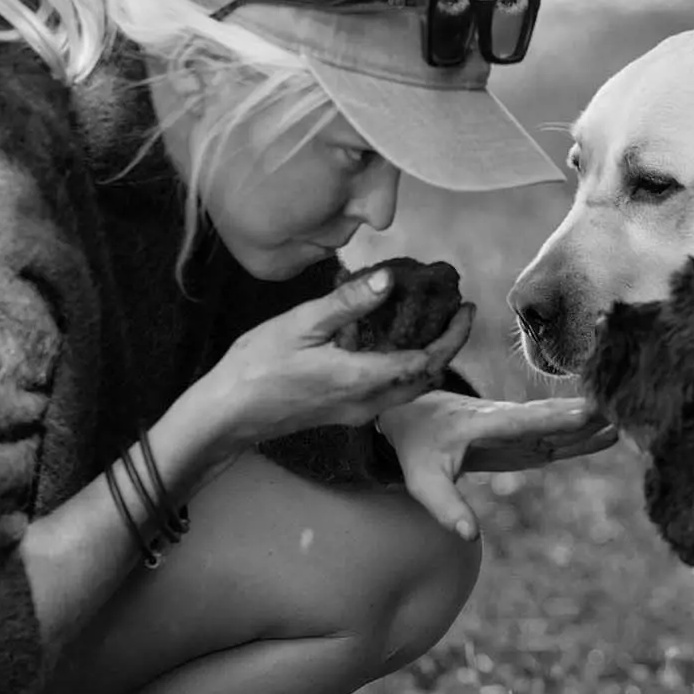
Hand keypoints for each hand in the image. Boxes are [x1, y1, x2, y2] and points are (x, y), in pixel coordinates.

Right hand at [195, 265, 475, 450]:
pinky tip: (396, 344)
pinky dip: (405, 368)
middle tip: (460, 313)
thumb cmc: (257, 367)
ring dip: (429, 359)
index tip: (465, 307)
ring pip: (410, 390)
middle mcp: (367, 403)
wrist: (228, 414)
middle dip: (449, 347)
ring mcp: (357, 412)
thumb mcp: (300, 324)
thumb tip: (390, 280)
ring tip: (436, 325)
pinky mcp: (345, 413)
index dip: (452, 335)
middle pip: (426, 378)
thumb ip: (347, 302)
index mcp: (361, 379)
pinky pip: (390, 393)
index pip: (426, 360)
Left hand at [375, 391, 617, 538]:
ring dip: (589, 423)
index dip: (554, 418)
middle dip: (582, 416)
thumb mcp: (422, 481)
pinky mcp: (522, 436)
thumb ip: (445, 508)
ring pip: (557, 424)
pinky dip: (581, 433)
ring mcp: (516, 426)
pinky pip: (556, 435)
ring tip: (627, 420)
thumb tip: (470, 537)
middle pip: (548, 418)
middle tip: (619, 411)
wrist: (415, 415)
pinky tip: (609, 432)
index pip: (520, 422)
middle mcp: (504, 419)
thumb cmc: (418, 448)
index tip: (588, 411)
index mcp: (480, 424)